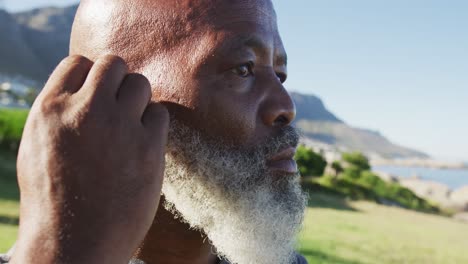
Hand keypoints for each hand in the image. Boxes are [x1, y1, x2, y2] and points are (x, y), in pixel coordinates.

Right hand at [11, 55, 168, 263]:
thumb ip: (59, 111)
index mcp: (50, 109)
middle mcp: (85, 111)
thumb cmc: (53, 198)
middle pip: (114, 64)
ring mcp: (119, 128)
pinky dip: (153, 124)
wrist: (74, 244)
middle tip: (118, 105)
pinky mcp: (148, 147)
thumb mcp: (38, 146)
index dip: (90, 76)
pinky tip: (143, 144)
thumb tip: (84, 86)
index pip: (79, 62)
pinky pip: (160, 113)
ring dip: (137, 100)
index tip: (96, 95)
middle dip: (117, 80)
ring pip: (140, 84)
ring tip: (130, 125)